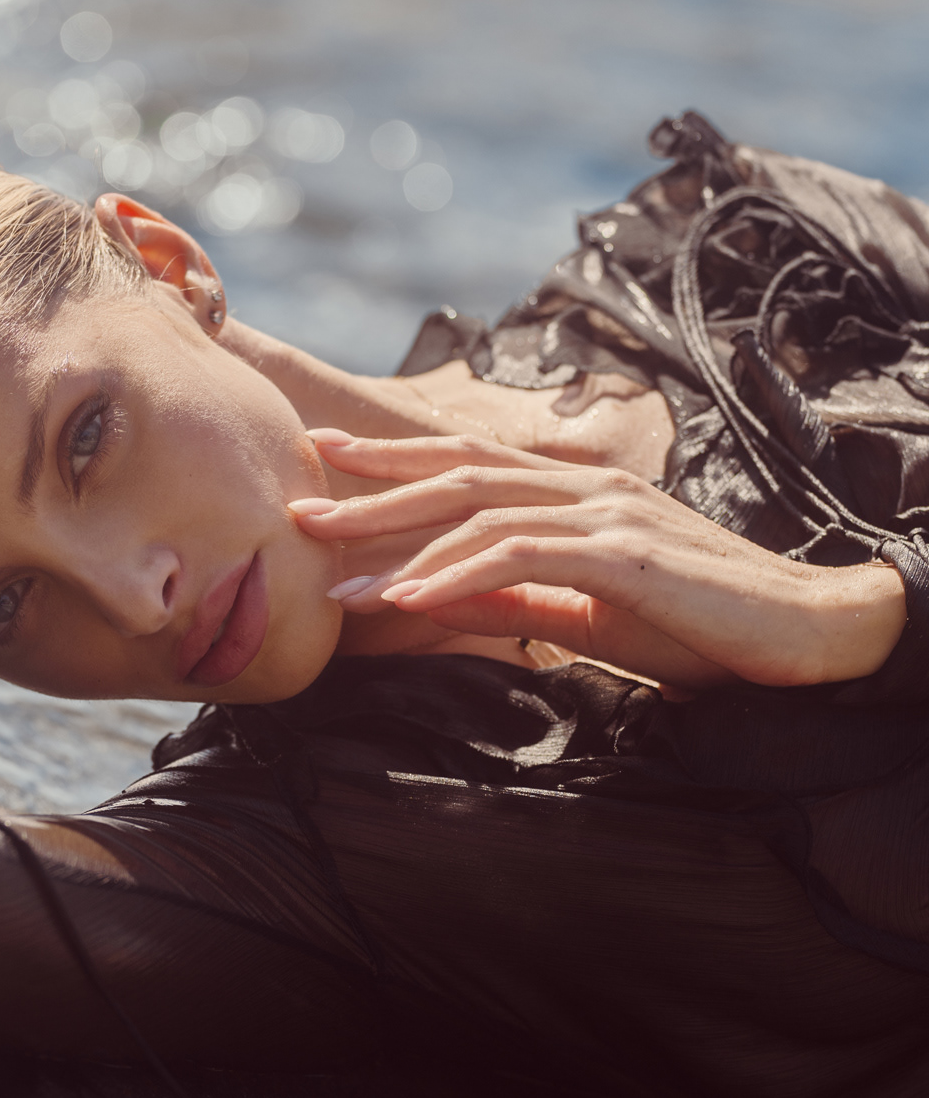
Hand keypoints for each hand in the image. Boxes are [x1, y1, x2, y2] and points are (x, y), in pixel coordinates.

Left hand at [289, 431, 907, 690]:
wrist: (801, 635)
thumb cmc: (699, 627)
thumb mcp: (586, 615)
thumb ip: (512, 600)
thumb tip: (432, 598)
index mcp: (575, 496)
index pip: (469, 465)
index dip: (394, 462)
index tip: (327, 467)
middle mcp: (583, 488)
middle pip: (456, 473)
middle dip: (371, 490)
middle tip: (298, 506)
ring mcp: (604, 514)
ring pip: (478, 508)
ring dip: (399, 538)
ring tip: (332, 567)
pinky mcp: (623, 553)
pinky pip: (522, 555)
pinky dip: (457, 573)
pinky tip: (407, 596)